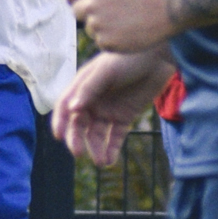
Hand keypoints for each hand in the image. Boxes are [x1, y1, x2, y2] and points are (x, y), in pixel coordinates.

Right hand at [53, 50, 174, 166]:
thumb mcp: (107, 71)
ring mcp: (108, 111)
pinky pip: (115, 137)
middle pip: (79, 125)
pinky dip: (112, 149)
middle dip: (77, 139)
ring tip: (101, 161)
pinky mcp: (124, 117)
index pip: (65, 107)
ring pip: (97, 135)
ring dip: (96, 148)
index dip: (60, 121)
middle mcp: (92, 101)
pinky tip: (110, 160)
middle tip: (78, 153)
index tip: (58, 136)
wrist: (158, 56)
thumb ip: (89, 89)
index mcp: (82, 87)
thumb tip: (72, 109)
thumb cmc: (129, 57)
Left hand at [66, 0, 176, 51]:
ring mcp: (99, 25)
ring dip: (101, 25)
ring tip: (122, 18)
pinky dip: (111, 38)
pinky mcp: (107, 42)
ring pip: (89, 28)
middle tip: (113, 8)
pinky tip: (126, 30)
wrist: (166, 9)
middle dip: (90, 10)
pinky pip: (100, 41)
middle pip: (76, 12)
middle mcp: (92, 5)